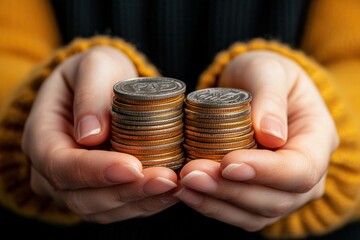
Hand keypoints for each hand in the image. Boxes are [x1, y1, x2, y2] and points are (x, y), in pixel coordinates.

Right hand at [22, 46, 178, 222]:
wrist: (101, 87)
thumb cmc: (96, 72)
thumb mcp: (93, 65)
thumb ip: (90, 91)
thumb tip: (90, 134)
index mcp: (41, 135)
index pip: (60, 164)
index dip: (95, 170)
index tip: (132, 166)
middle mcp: (51, 170)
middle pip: (81, 196)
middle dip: (126, 190)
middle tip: (165, 180)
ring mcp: (73, 186)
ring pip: (102, 209)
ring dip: (140, 201)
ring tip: (173, 186)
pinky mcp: (98, 192)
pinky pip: (118, 207)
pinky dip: (145, 203)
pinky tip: (170, 191)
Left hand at [174, 50, 338, 230]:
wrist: (255, 86)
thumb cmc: (265, 74)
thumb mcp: (268, 70)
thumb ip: (270, 97)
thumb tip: (271, 135)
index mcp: (317, 140)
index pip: (300, 169)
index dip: (265, 172)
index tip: (228, 162)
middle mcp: (306, 173)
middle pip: (276, 198)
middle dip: (231, 190)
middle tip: (192, 174)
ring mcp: (283, 190)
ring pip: (255, 213)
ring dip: (217, 202)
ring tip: (184, 184)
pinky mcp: (257, 196)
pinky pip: (238, 212)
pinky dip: (212, 206)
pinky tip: (187, 192)